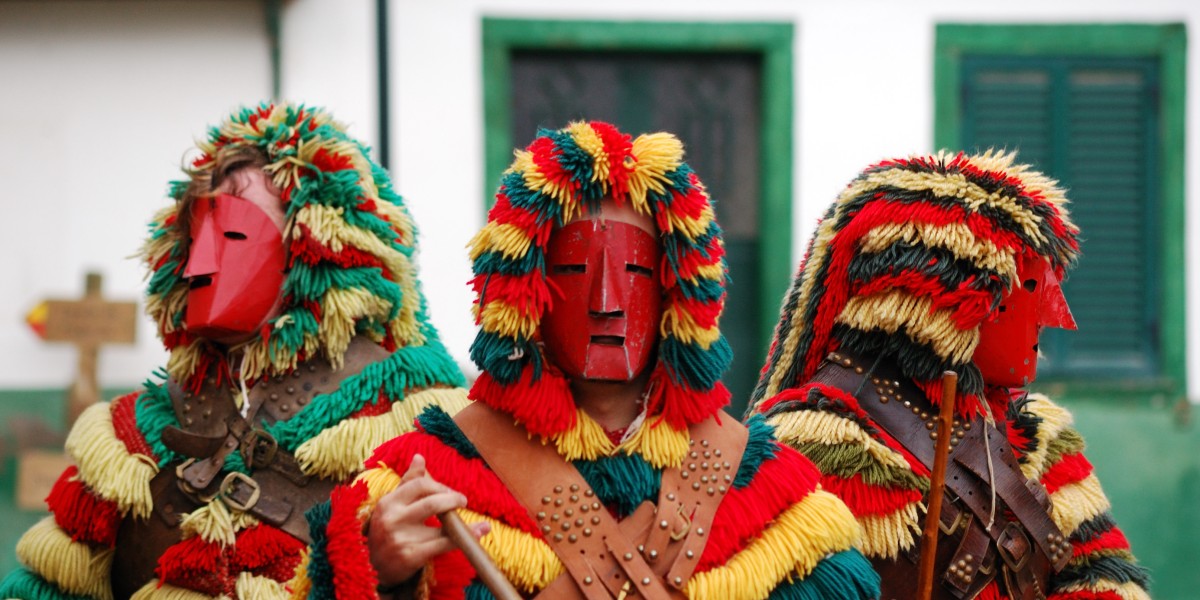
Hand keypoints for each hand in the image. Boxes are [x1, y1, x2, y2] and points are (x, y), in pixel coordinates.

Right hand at [367, 454, 490, 588]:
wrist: (372, 568)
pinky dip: (465, 539)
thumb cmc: (386, 531)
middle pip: (432, 502)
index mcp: (388, 502)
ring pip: (442, 526)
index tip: (450, 492)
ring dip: (467, 525)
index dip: (440, 486)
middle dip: (453, 499)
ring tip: (482, 524)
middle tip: (462, 501)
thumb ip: (407, 482)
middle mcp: (393, 519)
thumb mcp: (391, 505)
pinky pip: (444, 544)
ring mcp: (401, 538)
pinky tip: (478, 534)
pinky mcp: (411, 557)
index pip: (420, 485)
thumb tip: (419, 457)